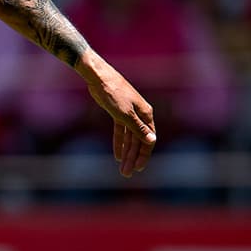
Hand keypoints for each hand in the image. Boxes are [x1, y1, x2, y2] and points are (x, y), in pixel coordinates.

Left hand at [82, 61, 155, 177]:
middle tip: (126, 173)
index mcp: (146, 115)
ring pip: (129, 137)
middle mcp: (140, 115)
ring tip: (122, 167)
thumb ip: (137, 128)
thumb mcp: (125, 113)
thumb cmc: (113, 93)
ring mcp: (129, 114)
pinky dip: (119, 142)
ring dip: (126, 152)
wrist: (98, 76)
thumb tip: (152, 140)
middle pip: (138, 141)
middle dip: (133, 157)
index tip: (137, 168)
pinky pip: (120, 131)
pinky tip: (117, 154)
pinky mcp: (117, 112)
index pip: (148, 140)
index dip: (143, 155)